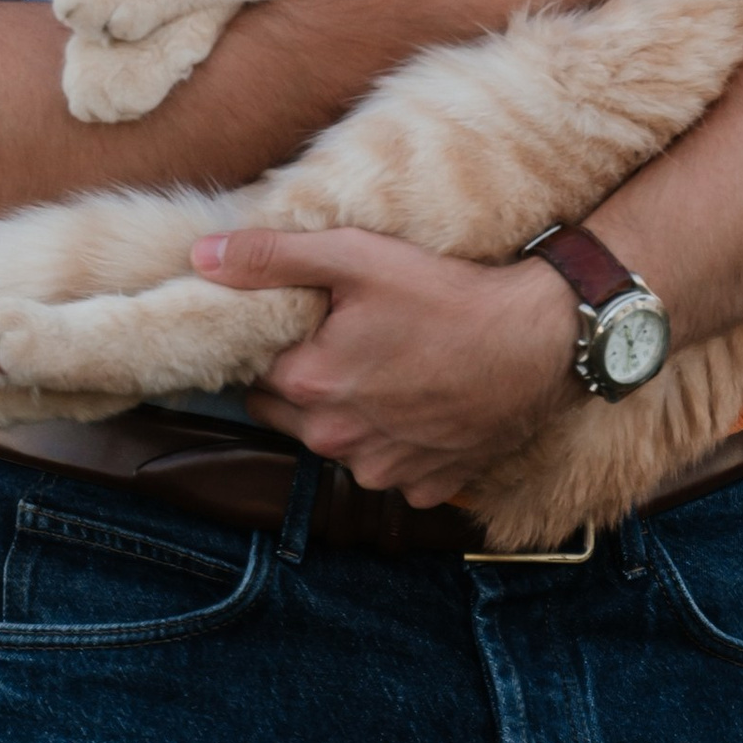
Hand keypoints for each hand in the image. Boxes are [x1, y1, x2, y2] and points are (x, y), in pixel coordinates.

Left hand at [190, 227, 577, 504]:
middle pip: (286, 413)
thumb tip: (202, 260)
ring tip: (388, 372)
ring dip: (347, 417)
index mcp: (308, 384)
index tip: (305, 323)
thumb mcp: (358, 256)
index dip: (275, 344)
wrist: (541, 340)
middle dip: (301, 384)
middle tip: (345, 343)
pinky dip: (397, 445)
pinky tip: (421, 406)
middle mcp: (335, 439)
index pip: (253, 371)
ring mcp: (382, 469)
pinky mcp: (425, 486)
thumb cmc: (449, 294)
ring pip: (335, 444)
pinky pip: (390, 469)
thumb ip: (273, 257)